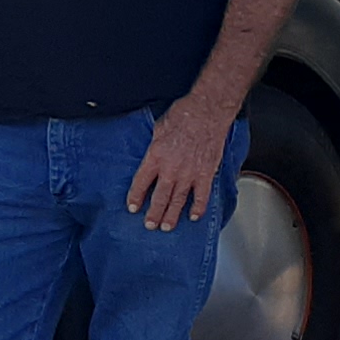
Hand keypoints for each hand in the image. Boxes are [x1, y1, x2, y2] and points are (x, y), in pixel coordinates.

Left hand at [127, 96, 239, 228]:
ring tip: (166, 227)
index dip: (136, 197)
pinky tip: (194, 216)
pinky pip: (201, 196)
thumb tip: (154, 155)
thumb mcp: (158, 128)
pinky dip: (198, 208)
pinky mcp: (206, 173)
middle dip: (153, 214)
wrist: (207, 112)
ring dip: (171, 216)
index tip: (133, 207)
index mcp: (155, 157)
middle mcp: (170, 169)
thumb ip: (155, 147)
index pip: (141, 182)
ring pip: (178, 200)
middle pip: (159, 197)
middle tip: (149, 225)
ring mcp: (189, 174)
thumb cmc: (184, 115)